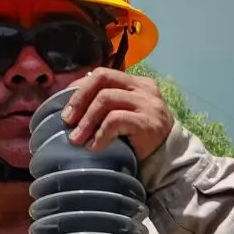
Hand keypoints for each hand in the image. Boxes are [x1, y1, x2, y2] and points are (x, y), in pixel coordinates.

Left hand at [61, 68, 175, 160]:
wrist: (169, 159)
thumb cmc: (139, 137)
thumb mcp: (123, 114)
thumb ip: (106, 105)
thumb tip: (70, 108)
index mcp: (136, 83)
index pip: (102, 74)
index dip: (79, 88)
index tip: (65, 107)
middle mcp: (144, 88)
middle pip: (103, 78)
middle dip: (79, 98)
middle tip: (66, 120)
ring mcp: (148, 104)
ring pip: (106, 98)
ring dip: (86, 120)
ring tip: (76, 139)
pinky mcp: (148, 122)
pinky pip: (115, 120)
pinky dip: (100, 134)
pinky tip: (94, 147)